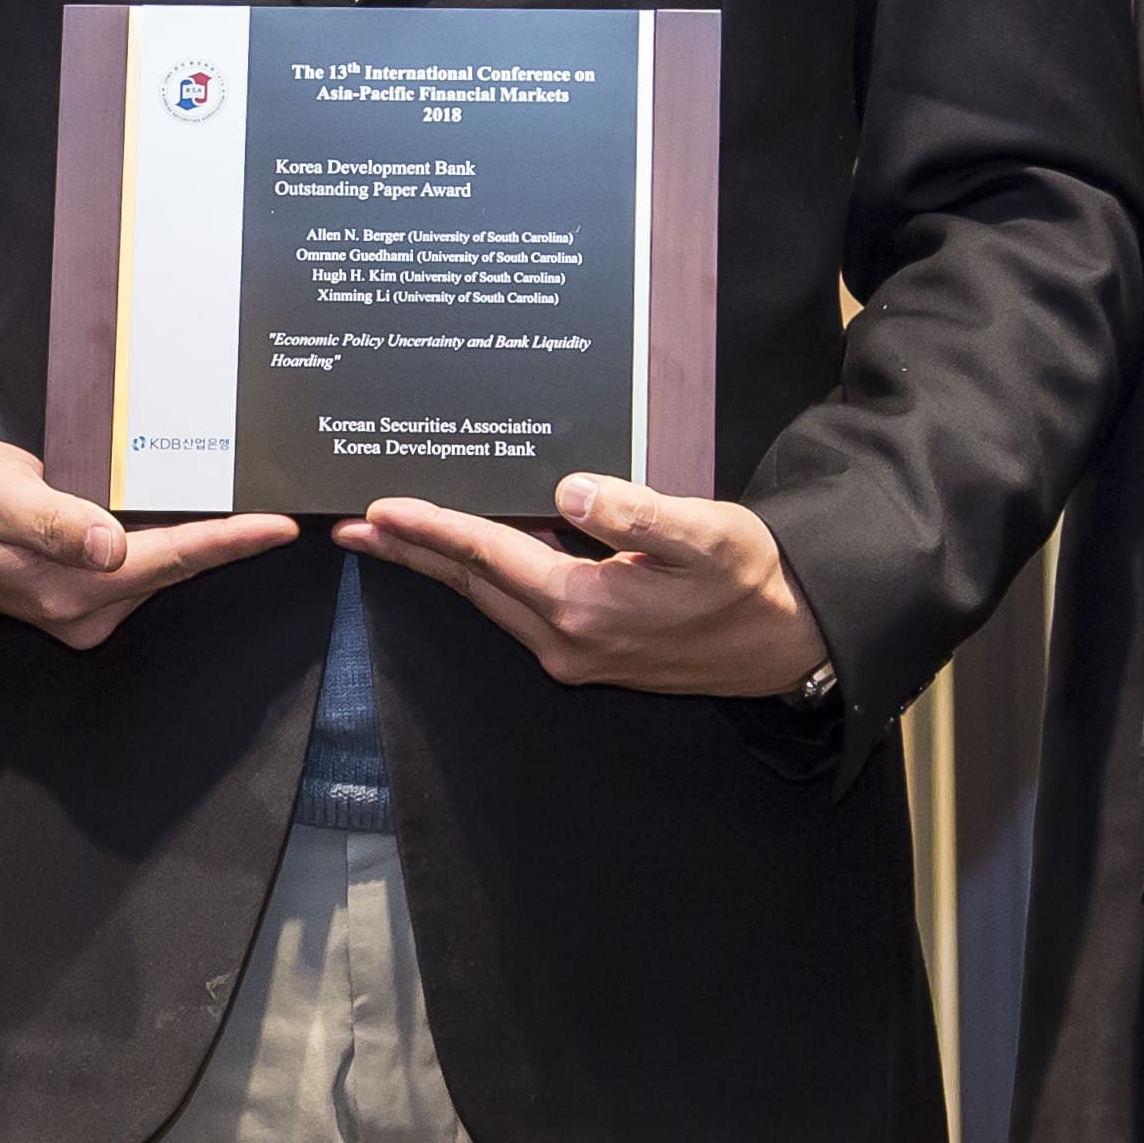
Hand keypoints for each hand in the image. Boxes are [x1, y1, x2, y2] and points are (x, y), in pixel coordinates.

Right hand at [0, 435, 297, 650]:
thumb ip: (52, 521)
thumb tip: (108, 544)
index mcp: (66, 590)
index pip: (166, 561)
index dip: (226, 542)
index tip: (278, 526)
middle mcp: (84, 608)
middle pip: (175, 567)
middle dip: (229, 537)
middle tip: (282, 498)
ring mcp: (86, 605)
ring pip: (164, 565)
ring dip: (203, 535)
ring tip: (252, 498)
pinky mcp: (85, 591)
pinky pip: (145, 563)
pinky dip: (174, 536)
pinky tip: (198, 507)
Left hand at [341, 473, 831, 699]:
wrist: (790, 642)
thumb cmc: (752, 581)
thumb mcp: (705, 534)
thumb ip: (636, 512)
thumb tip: (569, 490)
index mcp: (585, 607)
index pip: (488, 557)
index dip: (431, 528)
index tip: (377, 509)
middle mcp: (567, 640)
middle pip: (472, 585)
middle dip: (411, 553)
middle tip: (352, 524)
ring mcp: (577, 653)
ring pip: (491, 600)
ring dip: (440, 567)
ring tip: (394, 534)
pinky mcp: (592, 652)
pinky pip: (520, 607)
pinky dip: (485, 577)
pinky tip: (473, 554)